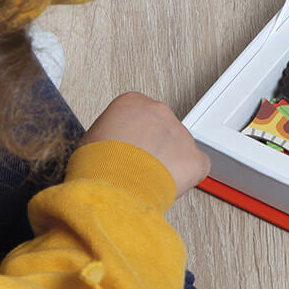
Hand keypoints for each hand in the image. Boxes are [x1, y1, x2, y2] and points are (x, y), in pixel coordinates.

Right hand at [82, 92, 209, 198]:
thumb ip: (110, 133)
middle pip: (162, 128)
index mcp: (133, 102)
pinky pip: (197, 166)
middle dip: (153, 147)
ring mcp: (180, 133)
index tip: (130, 149)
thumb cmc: (98, 166)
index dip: (135, 136)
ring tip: (149, 180)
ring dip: (169, 162)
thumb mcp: (91, 138)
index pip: (140, 115)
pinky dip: (186, 177)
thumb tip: (111, 145)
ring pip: (179, 147)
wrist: (113, 186)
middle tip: (139, 166)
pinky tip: (167, 184)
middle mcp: (160, 112)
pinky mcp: (195, 157)